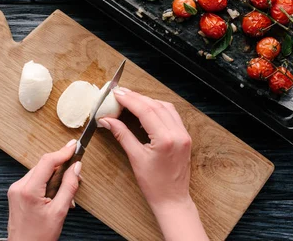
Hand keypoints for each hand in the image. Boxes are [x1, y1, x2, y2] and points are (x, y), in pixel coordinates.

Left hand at [7, 140, 81, 240]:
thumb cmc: (39, 237)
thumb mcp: (59, 212)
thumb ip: (68, 187)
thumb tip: (76, 167)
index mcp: (28, 190)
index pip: (47, 162)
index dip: (63, 152)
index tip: (74, 145)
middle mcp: (19, 186)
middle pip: (43, 165)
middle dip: (61, 166)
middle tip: (76, 170)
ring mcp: (15, 190)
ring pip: (39, 172)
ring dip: (54, 175)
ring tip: (66, 191)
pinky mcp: (16, 194)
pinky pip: (34, 180)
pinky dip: (46, 182)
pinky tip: (55, 194)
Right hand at [99, 88, 207, 240]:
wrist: (172, 199)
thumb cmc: (154, 184)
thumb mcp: (135, 158)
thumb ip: (122, 135)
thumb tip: (107, 120)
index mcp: (166, 139)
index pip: (146, 110)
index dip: (129, 99)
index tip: (116, 93)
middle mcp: (178, 133)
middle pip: (155, 106)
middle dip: (136, 97)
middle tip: (120, 93)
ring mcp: (184, 135)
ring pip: (165, 107)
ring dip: (148, 101)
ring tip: (131, 99)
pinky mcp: (185, 137)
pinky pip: (172, 115)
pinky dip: (158, 109)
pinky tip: (146, 110)